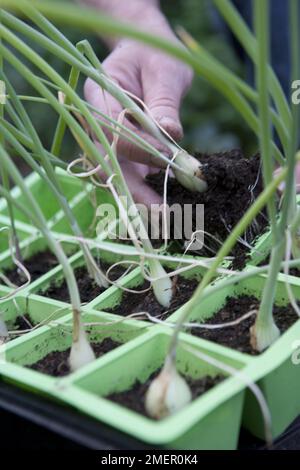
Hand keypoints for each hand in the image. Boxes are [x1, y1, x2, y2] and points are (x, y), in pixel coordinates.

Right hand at [84, 6, 192, 204]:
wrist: (145, 54)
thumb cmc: (154, 55)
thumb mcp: (164, 70)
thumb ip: (163, 103)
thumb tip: (170, 135)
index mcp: (98, 96)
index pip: (113, 131)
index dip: (140, 148)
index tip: (171, 156)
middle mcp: (96, 122)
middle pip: (108, 163)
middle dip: (134, 191)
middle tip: (161, 214)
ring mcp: (106, 139)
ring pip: (116, 175)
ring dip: (139, 198)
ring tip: (164, 219)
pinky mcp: (121, 151)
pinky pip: (129, 174)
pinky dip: (146, 190)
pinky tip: (165, 205)